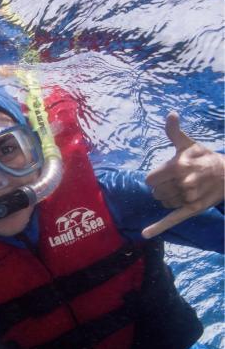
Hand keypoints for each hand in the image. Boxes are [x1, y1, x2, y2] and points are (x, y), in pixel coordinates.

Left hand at [143, 112, 224, 238]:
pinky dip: (158, 228)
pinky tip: (145, 234)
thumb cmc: (204, 157)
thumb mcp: (189, 144)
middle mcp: (183, 182)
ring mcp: (188, 197)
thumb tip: (171, 114)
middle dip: (163, 187)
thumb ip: (174, 132)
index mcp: (178, 166)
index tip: (167, 173)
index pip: (150, 180)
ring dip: (169, 198)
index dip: (156, 178)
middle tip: (178, 180)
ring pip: (163, 202)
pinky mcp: (193, 209)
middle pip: (155, 192)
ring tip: (184, 188)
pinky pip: (173, 219)